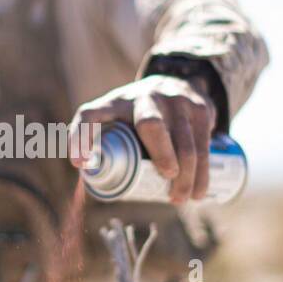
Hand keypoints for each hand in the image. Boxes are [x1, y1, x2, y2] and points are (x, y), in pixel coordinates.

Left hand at [69, 73, 216, 203]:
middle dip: (161, 155)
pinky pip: (203, 144)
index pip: (90, 115)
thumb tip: (88, 174)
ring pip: (184, 142)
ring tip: (179, 199)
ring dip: (185, 176)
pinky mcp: (199, 109)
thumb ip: (102, 138)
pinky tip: (199, 191)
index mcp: (114, 103)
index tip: (79, 164)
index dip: (82, 136)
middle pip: (151, 125)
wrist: (178, 82)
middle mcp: (144, 98)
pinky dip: (203, 173)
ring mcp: (174, 101)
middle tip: (165, 178)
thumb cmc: (138, 113)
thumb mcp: (118, 116)